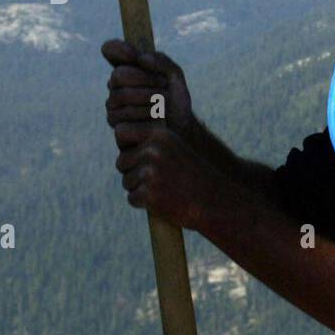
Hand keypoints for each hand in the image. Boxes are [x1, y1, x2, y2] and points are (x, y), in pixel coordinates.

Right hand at [102, 39, 195, 136]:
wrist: (180, 126)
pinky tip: (157, 115)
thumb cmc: (175, 98)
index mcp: (127, 66)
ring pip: (123, 95)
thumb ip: (161, 62)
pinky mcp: (114, 121)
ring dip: (151, 97)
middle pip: (119, 74)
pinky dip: (148, 113)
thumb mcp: (174, 76)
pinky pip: (126, 113)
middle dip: (146, 79)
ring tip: (165, 102)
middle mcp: (116, 83)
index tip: (135, 55)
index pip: (111, 49)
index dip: (119, 49)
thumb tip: (142, 58)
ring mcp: (112, 101)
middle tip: (164, 84)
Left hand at [113, 122, 233, 232]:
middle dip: (134, 172)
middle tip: (158, 180)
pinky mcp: (148, 195)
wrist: (215, 202)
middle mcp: (153, 150)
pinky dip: (144, 203)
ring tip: (164, 189)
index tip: (140, 156)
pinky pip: (132, 198)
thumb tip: (119, 137)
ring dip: (140, 189)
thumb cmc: (194, 176)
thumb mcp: (175, 148)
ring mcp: (150, 173)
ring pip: (127, 181)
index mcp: (160, 134)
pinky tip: (164, 201)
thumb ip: (151, 143)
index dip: (127, 145)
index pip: (121, 131)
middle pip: (122, 161)